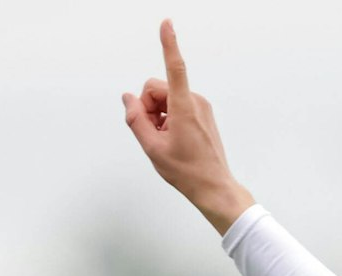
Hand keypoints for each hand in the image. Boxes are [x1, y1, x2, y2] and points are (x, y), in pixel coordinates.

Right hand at [121, 20, 254, 233]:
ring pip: (165, 98)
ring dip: (157, 115)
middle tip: (151, 132)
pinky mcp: (201, 113)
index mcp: (184, 107)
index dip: (168, 44)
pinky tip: (171, 138)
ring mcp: (200, 107)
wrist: (214, 187)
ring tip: (163, 139)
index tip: (166, 24)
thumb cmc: (187, 171)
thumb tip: (128, 98)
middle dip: (148, 106)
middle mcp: (195, 101)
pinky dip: (167, 118)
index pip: (175, 67)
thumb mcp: (152, 148)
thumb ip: (136, 120)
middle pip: (157, 88)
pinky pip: (175, 106)